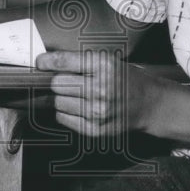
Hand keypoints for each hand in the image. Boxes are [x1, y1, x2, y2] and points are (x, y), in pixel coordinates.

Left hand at [36, 50, 158, 137]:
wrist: (149, 104)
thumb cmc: (125, 79)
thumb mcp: (108, 61)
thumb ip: (79, 61)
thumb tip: (45, 65)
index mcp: (104, 66)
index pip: (62, 62)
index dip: (46, 62)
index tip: (40, 63)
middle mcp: (101, 89)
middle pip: (57, 84)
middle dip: (56, 81)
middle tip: (63, 80)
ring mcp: (97, 112)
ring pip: (57, 102)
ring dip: (61, 97)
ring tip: (75, 95)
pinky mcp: (94, 129)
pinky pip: (62, 118)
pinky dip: (65, 112)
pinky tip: (78, 107)